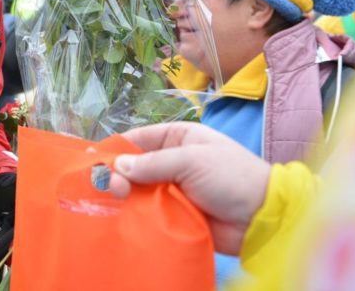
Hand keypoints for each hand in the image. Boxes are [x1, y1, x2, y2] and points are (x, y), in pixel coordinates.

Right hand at [109, 122, 270, 255]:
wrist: (263, 217)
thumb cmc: (232, 176)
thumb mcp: (192, 160)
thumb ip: (153, 163)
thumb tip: (117, 166)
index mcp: (177, 138)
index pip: (137, 139)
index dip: (115, 149)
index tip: (91, 161)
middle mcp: (172, 162)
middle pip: (133, 167)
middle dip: (117, 175)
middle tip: (110, 187)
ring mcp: (173, 190)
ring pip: (138, 191)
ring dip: (125, 196)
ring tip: (117, 200)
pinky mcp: (175, 215)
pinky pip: (148, 213)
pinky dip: (136, 215)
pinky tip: (123, 216)